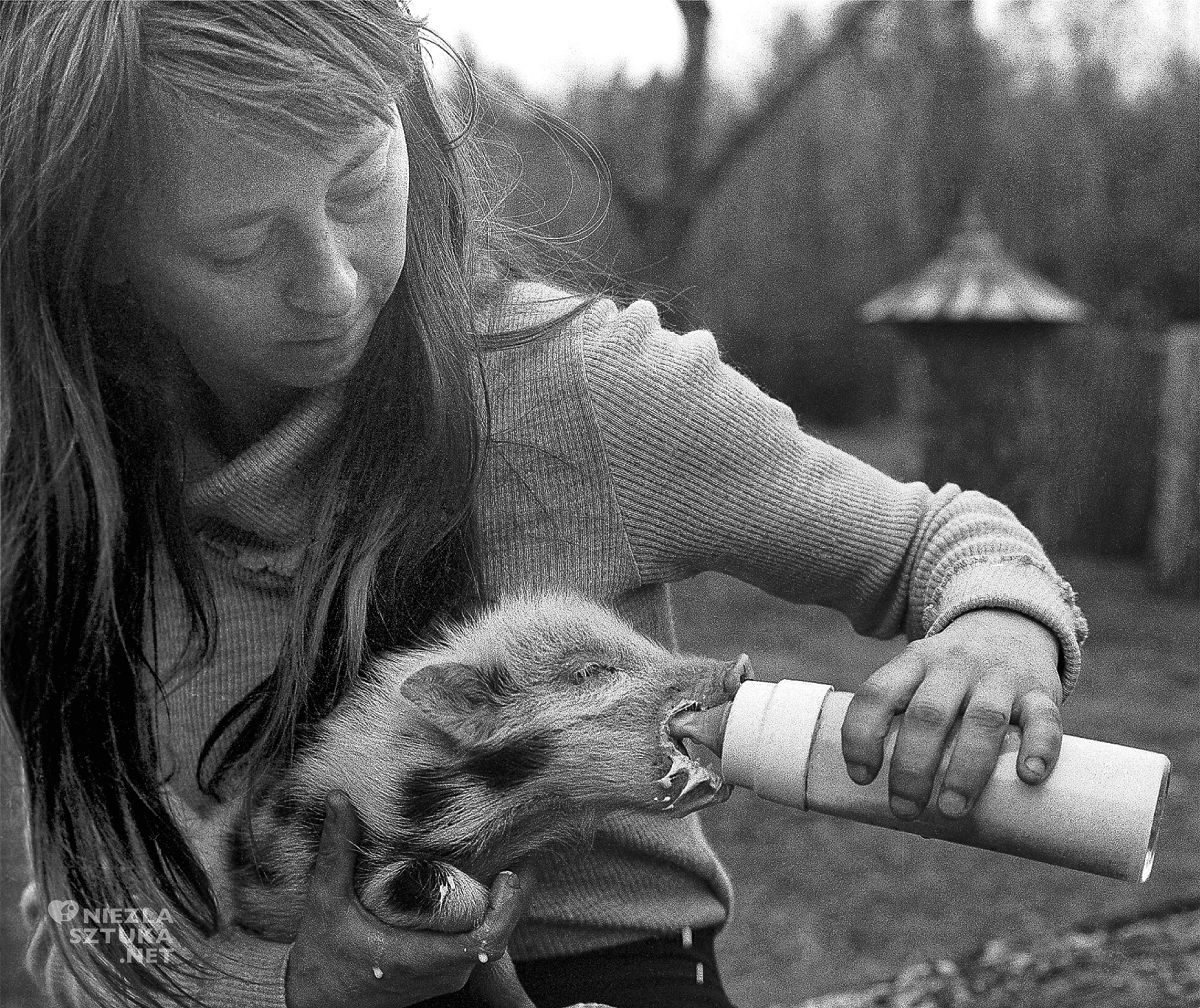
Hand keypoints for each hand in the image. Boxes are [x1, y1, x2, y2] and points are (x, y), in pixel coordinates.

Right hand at [285, 793, 532, 1007]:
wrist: (315, 1000)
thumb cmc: (320, 954)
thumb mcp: (325, 899)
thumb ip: (336, 849)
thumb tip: (340, 798)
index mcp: (416, 956)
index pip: (486, 941)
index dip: (509, 907)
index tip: (513, 871)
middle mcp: (439, 972)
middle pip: (498, 936)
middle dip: (513, 896)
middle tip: (519, 851)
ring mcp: (444, 977)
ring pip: (491, 942)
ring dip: (503, 906)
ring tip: (507, 862)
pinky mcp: (442, 976)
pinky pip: (479, 946)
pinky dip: (489, 917)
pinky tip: (488, 887)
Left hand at [841, 609, 1063, 820]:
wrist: (1011, 625)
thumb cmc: (953, 677)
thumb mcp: (921, 679)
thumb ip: (908, 729)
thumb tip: (902, 813)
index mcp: (914, 662)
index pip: (877, 693)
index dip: (862, 735)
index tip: (861, 777)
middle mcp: (953, 665)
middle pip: (928, 714)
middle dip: (912, 767)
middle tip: (905, 809)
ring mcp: (999, 676)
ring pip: (982, 720)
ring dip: (965, 770)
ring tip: (951, 810)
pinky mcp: (1041, 691)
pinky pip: (1044, 717)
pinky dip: (1039, 748)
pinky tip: (1028, 777)